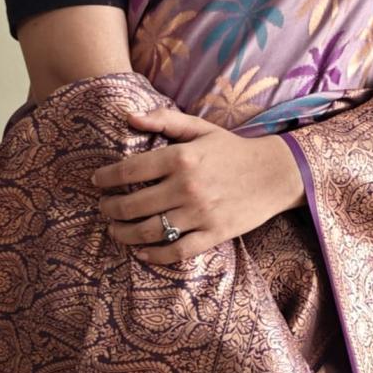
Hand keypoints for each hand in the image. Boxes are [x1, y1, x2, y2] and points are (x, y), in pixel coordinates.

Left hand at [91, 101, 305, 263]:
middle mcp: (186, 187)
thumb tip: (129, 117)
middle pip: (132, 205)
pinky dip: (154, 255)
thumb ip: (164, 120)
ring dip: (124, 234)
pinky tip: (141, 252)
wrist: (275, 173)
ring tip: (114, 230)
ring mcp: (200, 214)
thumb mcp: (199, 128)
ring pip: (149, 231)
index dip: (106, 178)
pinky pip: (176, 251)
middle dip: (110, 209)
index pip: (129, 171)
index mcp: (180, 158)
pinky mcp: (214, 234)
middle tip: (103, 209)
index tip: (97, 181)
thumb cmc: (232, 149)